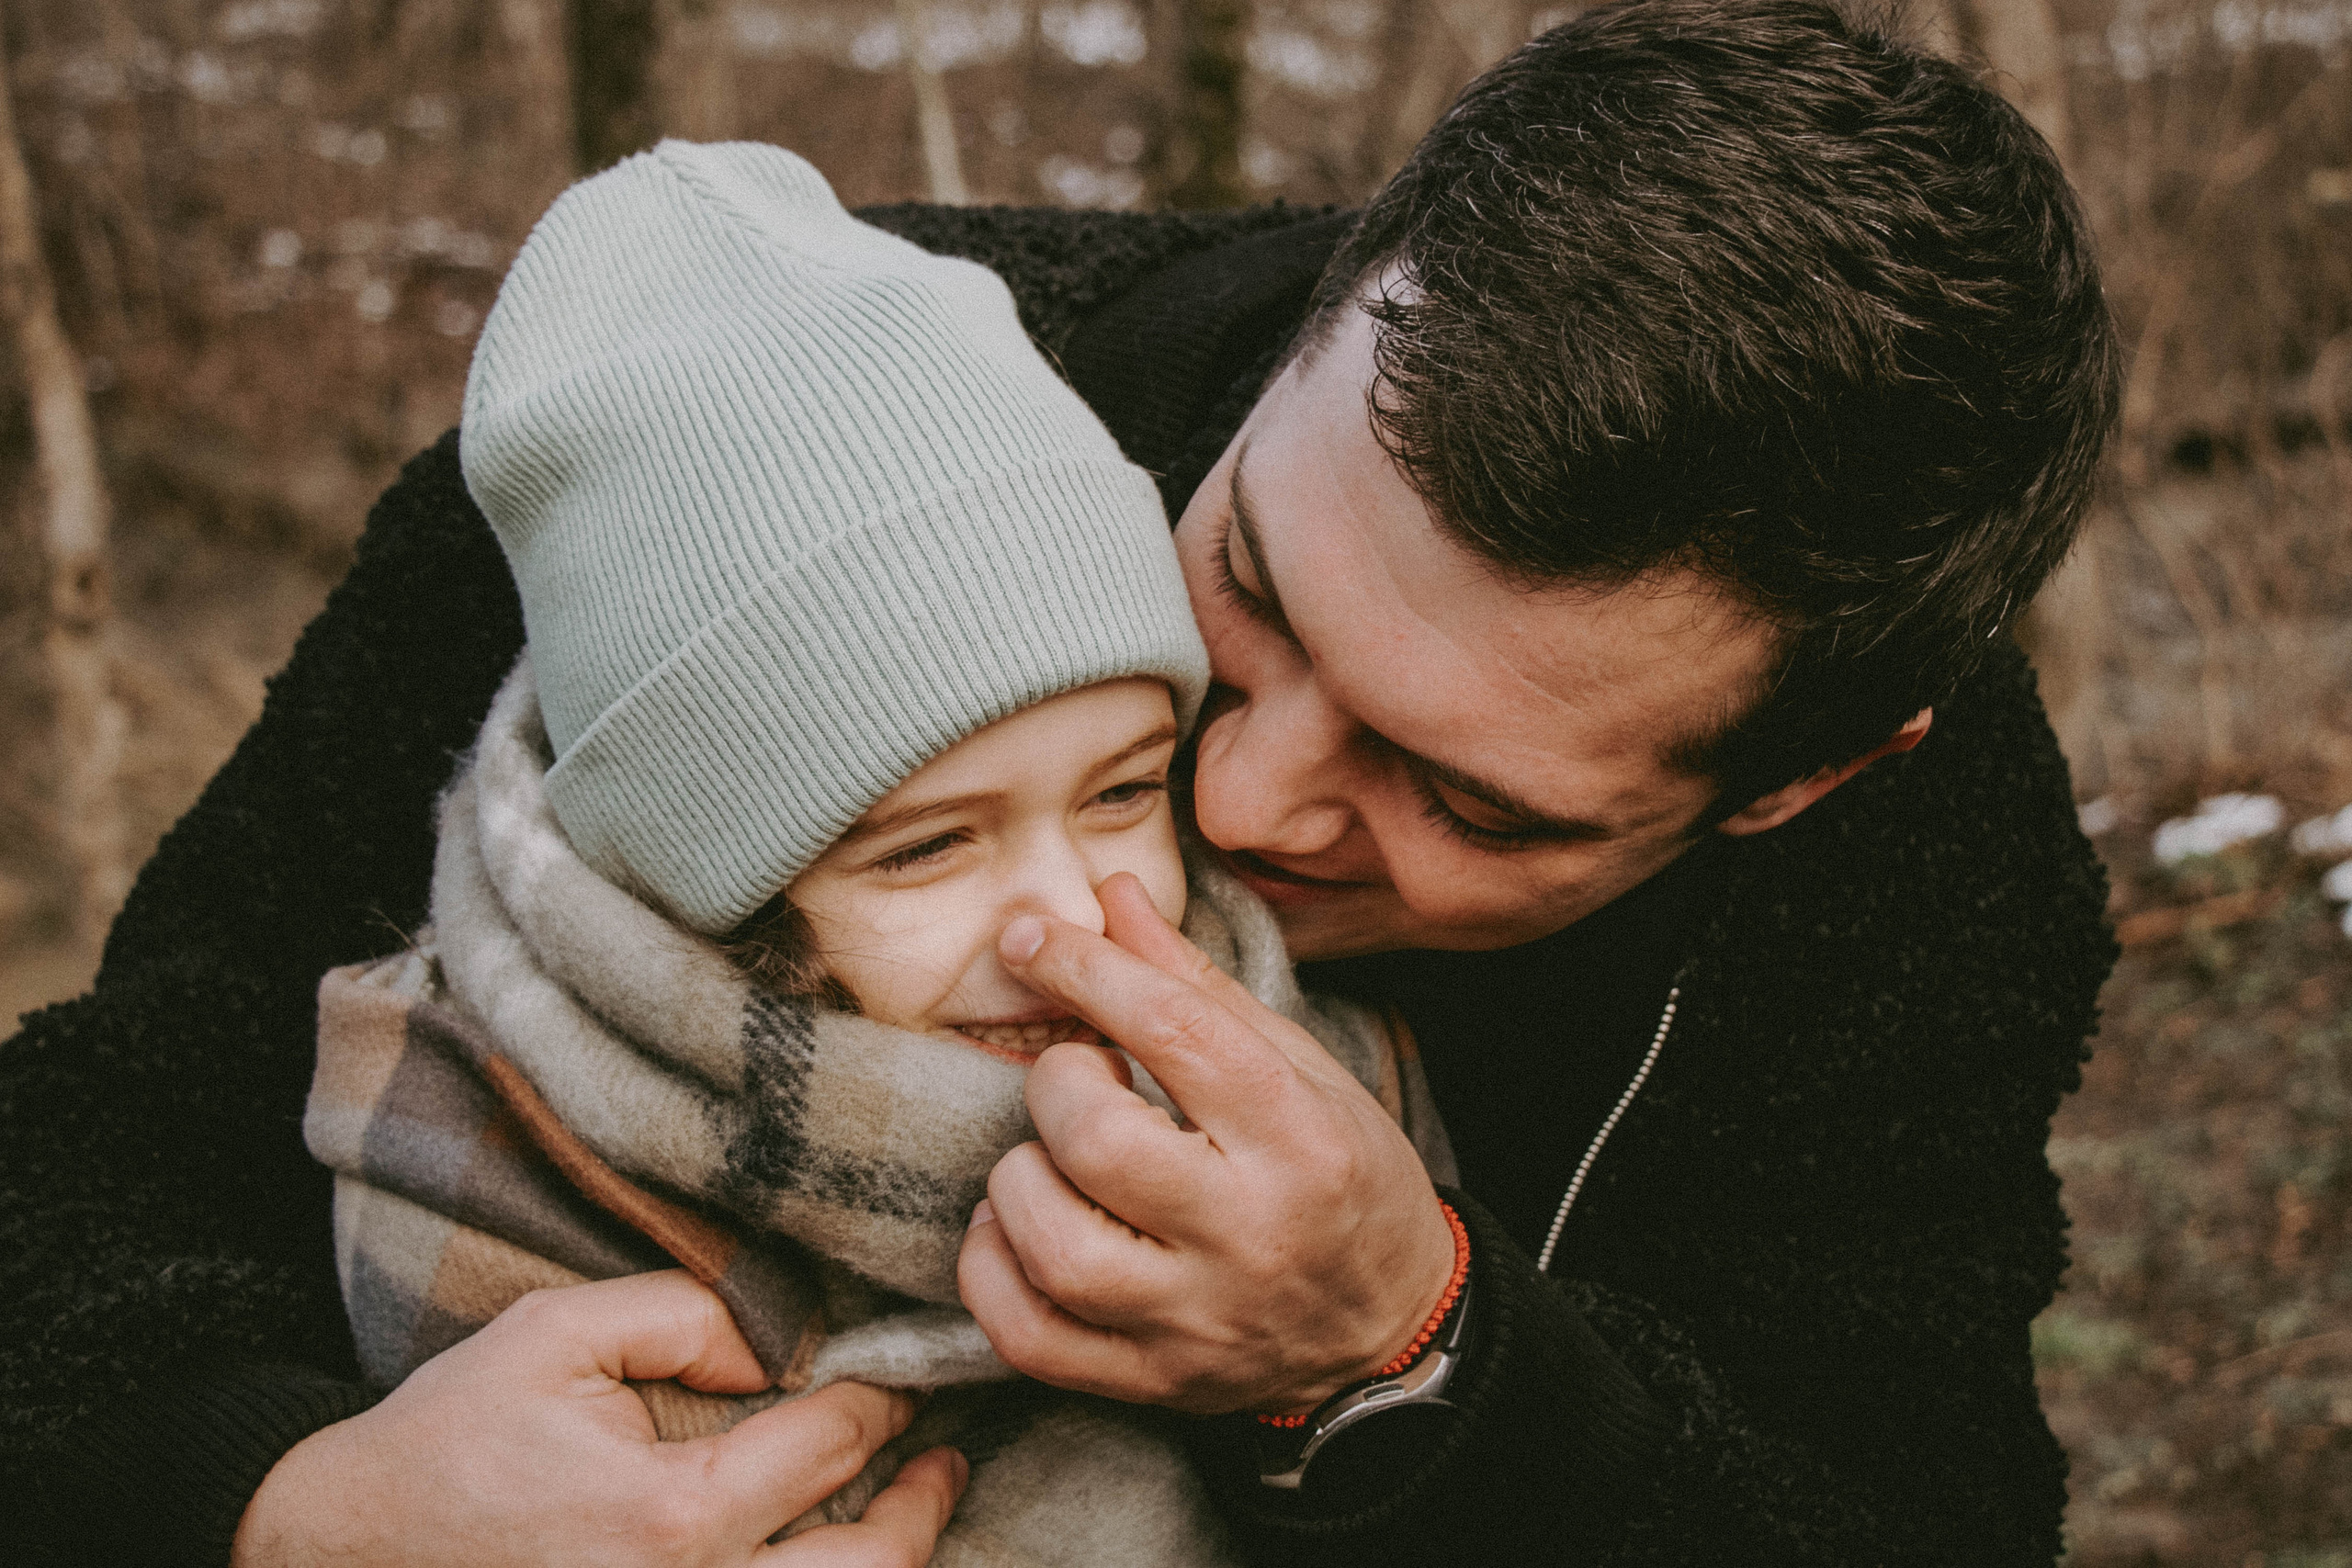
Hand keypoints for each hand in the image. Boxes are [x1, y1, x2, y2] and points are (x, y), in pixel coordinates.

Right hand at [232, 1270, 967, 1566]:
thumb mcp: (553, 1336)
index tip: (907, 1380)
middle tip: (945, 1463)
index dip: (883, 1403)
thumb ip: (684, 1317)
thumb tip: (777, 1352)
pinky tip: (827, 1561)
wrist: (336, 1559)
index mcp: (672, 1517)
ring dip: (886, 1567)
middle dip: (921, 1509)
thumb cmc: (445, 1443)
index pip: (830, 1446)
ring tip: (910, 1516)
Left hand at [958, 873, 1457, 1414]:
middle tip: (1080, 1077)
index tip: (1031, 939)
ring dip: (1021, 1180)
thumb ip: (1193, 984)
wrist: (1392, 1330)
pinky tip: (1013, 1230)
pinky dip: (991, 1273)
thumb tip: (1110, 895)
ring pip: (1055, 1246)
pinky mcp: (1153, 1381)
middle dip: (1058, 1084)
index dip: (1084, 968)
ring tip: (1051, 1159)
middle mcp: (1250, 1231)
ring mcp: (1198, 1318)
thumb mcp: (1297, 1066)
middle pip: (1101, 1140)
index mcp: (1298, 1135)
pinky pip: (1028, 1336)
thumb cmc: (1341, 1176)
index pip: (1172, 1029)